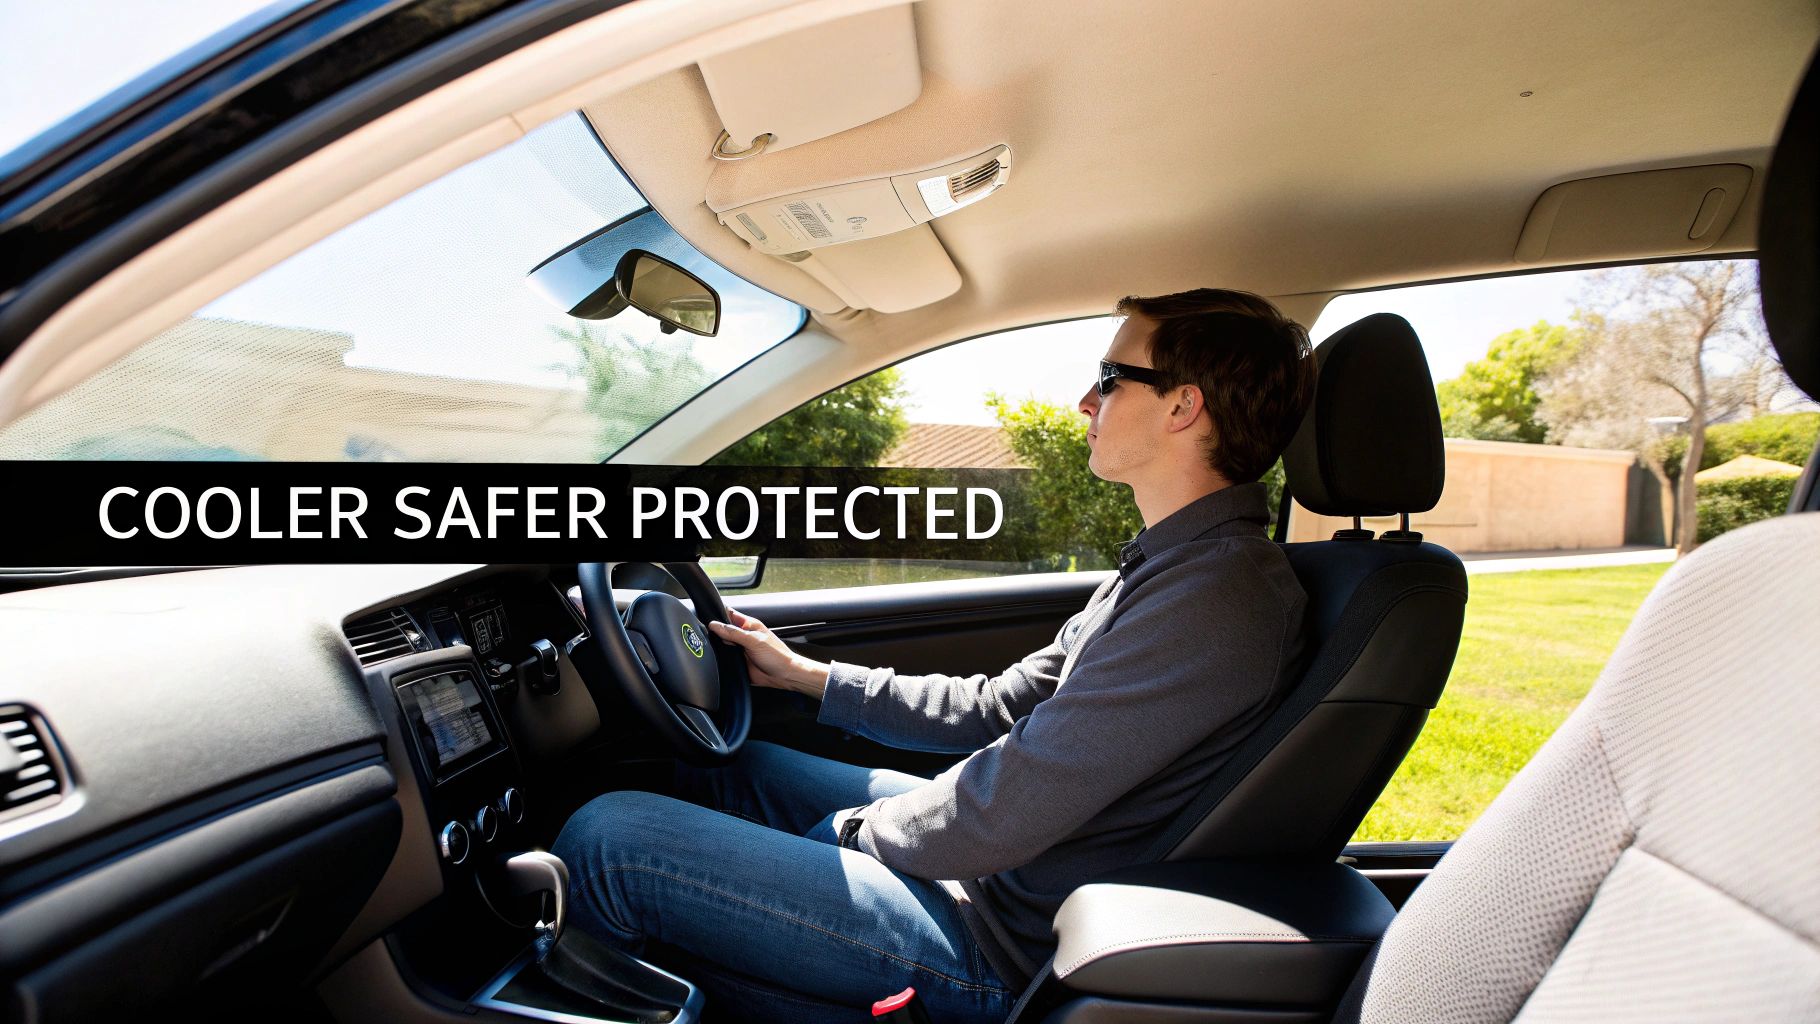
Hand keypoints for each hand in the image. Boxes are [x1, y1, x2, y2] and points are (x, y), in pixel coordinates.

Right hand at [707, 609, 829, 697]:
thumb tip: (715, 625)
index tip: (707, 616)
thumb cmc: (777, 655)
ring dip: (716, 646)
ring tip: (712, 647)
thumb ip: (734, 633)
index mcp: (748, 625)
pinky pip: (724, 660)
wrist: (784, 676)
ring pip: (721, 645)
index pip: (729, 614)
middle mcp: (742, 636)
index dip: (718, 613)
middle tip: (707, 635)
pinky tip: (715, 659)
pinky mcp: (737, 663)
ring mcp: (739, 650)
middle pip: (722, 630)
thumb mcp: (754, 640)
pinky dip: (719, 659)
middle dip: (714, 632)